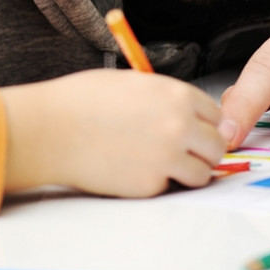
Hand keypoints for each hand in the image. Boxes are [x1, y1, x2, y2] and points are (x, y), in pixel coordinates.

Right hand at [1, 69, 224, 196]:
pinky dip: (157, 182)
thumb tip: (185, 112)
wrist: (52, 129)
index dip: (204, 124)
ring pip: (202, 173)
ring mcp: (166, 158)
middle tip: (185, 151)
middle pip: (216, 146)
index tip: (195, 129)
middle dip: (203, 150)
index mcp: (177, 96)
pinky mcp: (150, 185)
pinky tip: (133, 168)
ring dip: (189, 171)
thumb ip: (164, 97)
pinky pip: (168, 186)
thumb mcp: (132, 83)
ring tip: (163, 164)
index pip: (215, 115)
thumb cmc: (81, 101)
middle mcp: (179, 127)